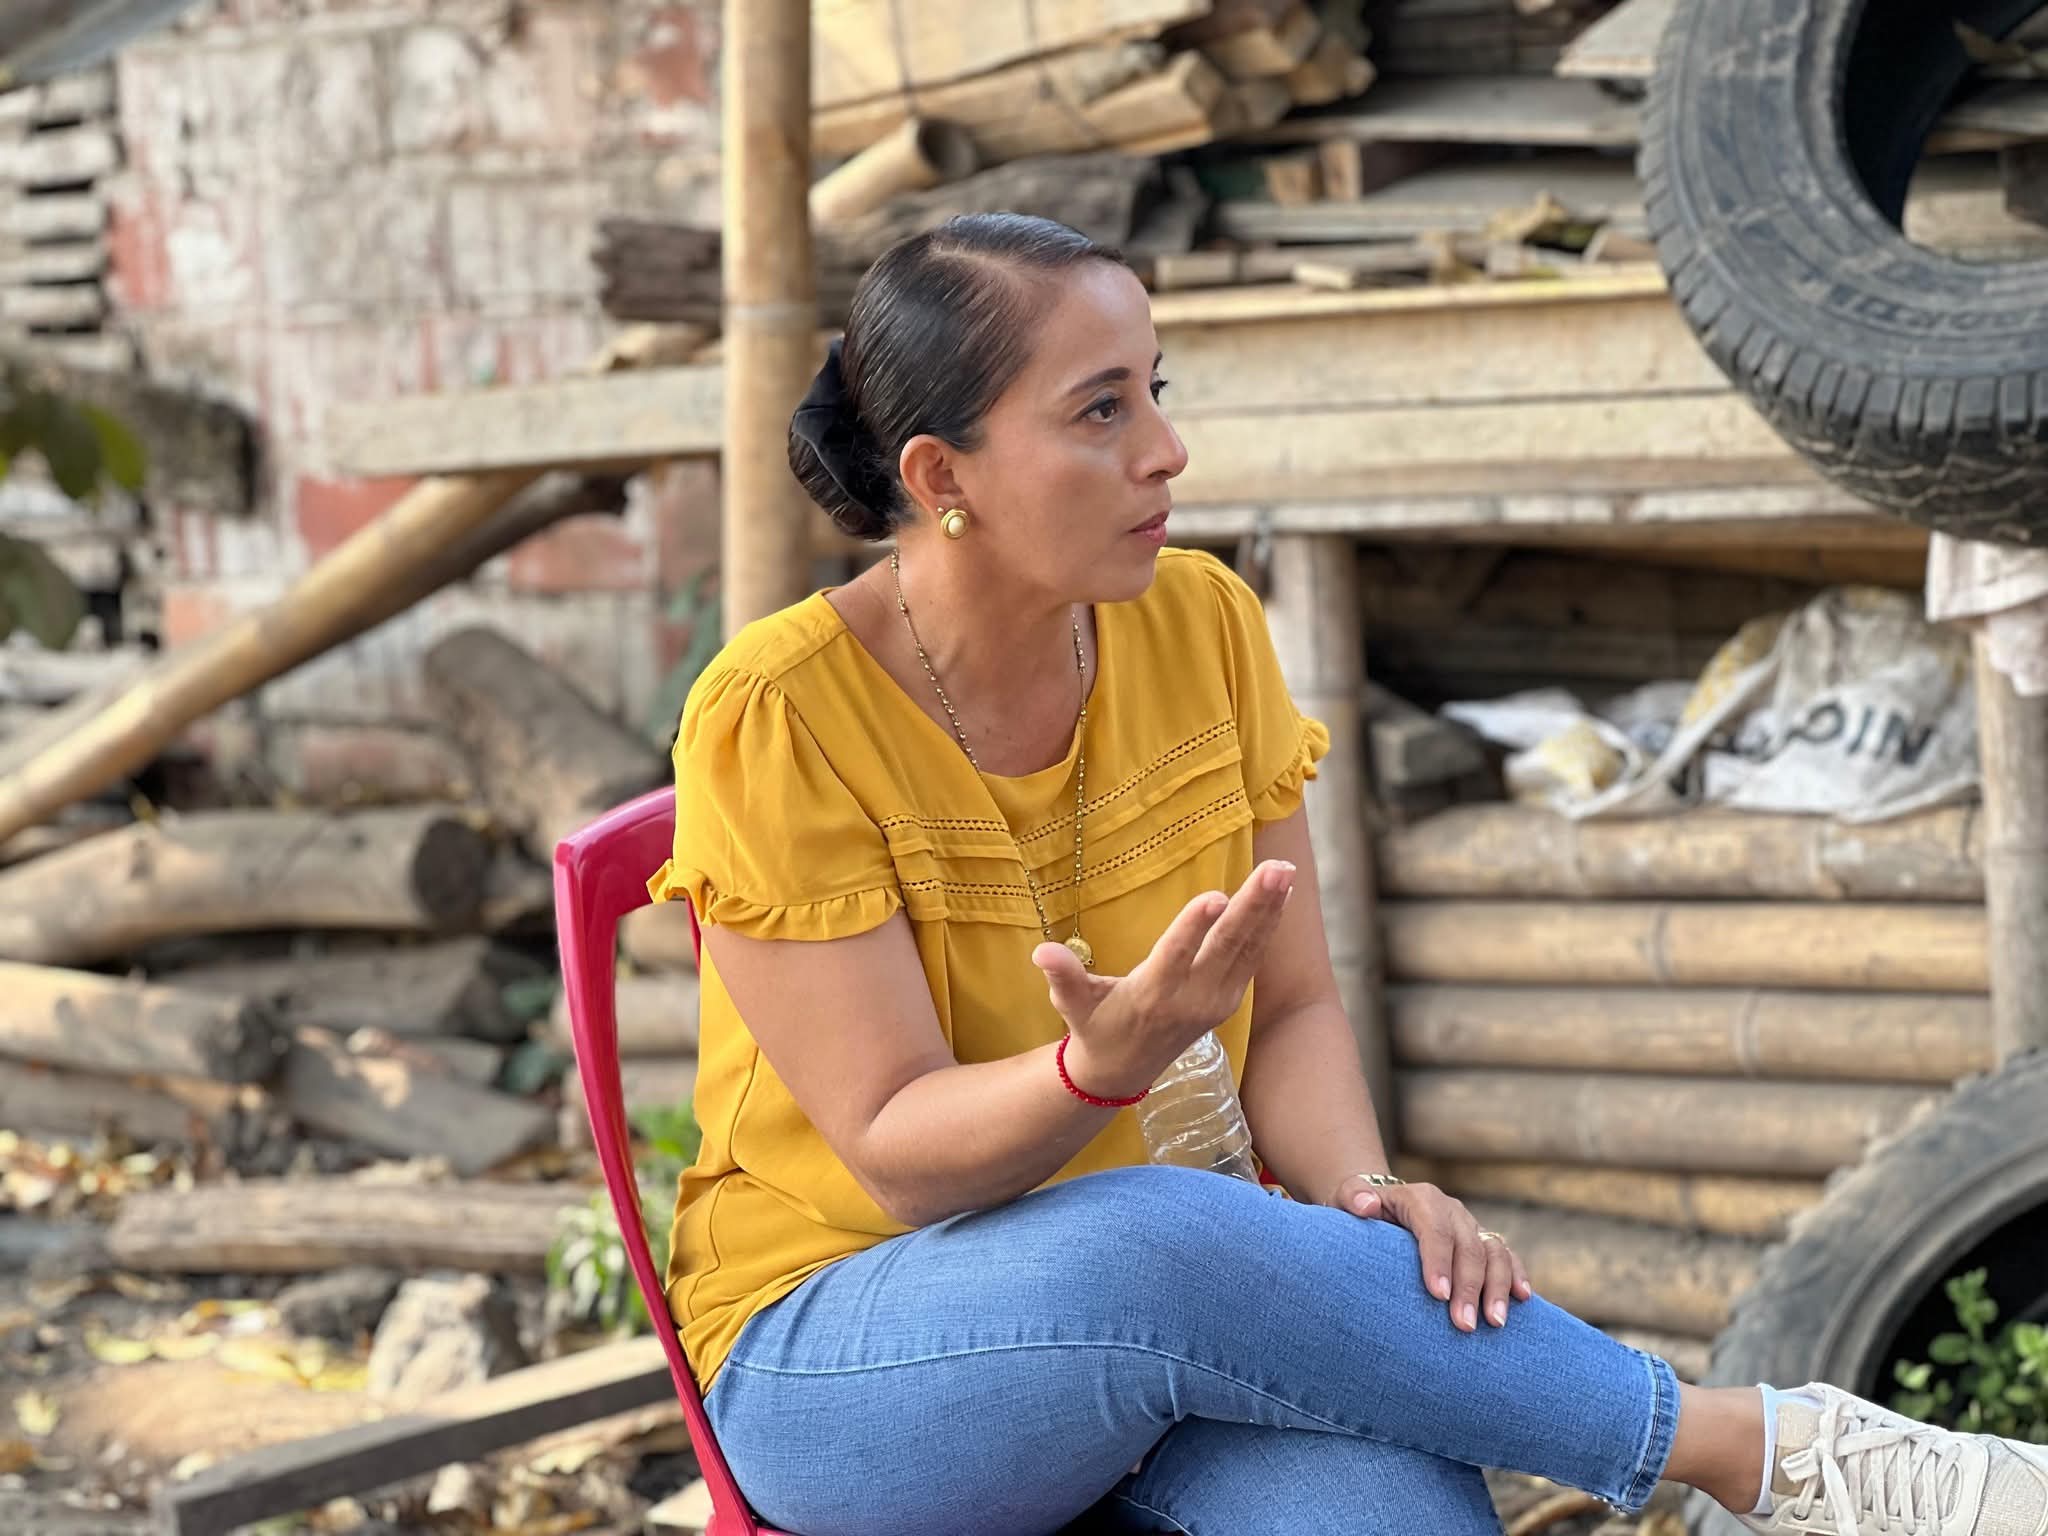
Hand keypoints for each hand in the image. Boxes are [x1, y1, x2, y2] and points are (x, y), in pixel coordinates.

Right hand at [1033, 859, 1296, 1100]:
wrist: (1124, 1072)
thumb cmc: (1094, 1026)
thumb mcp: (1072, 1005)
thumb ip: (1063, 977)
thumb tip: (1041, 952)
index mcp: (1152, 996)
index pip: (1176, 956)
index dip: (1194, 927)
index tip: (1215, 896)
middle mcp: (1191, 999)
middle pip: (1226, 948)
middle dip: (1252, 907)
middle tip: (1274, 870)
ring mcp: (1215, 1001)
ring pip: (1247, 950)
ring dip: (1268, 909)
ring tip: (1284, 871)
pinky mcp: (1229, 999)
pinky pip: (1252, 958)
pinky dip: (1268, 925)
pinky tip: (1281, 895)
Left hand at [1334, 1174, 1532, 1332]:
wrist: (1379, 1205)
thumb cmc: (1358, 1210)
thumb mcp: (1346, 1199)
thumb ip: (1352, 1198)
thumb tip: (1366, 1207)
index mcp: (1421, 1199)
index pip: (1435, 1229)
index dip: (1439, 1261)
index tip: (1438, 1295)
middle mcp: (1452, 1210)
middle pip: (1468, 1247)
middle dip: (1469, 1287)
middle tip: (1463, 1326)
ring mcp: (1470, 1226)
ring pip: (1494, 1252)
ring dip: (1498, 1287)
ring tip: (1495, 1323)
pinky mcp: (1483, 1242)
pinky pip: (1506, 1256)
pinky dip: (1516, 1275)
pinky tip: (1523, 1299)